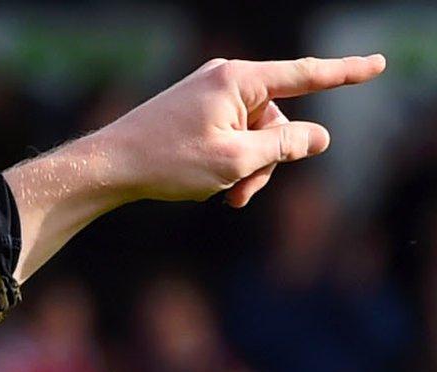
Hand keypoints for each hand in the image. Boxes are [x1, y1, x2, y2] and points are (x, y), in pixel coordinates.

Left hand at [96, 55, 385, 206]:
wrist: (105, 166)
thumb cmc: (165, 162)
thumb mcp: (235, 160)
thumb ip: (284, 146)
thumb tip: (319, 136)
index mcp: (238, 80)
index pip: (306, 76)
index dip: (345, 75)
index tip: (377, 65)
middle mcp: (225, 78)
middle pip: (277, 120)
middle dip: (269, 159)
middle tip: (242, 193)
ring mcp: (208, 95)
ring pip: (254, 135)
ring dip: (247, 168)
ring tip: (224, 195)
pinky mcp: (195, 113)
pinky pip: (230, 137)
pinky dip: (228, 163)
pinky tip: (210, 188)